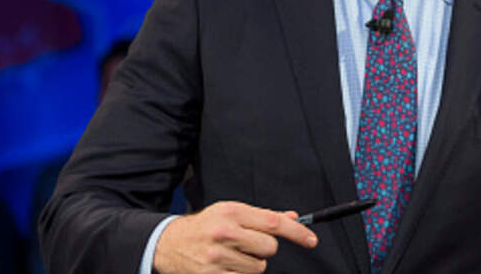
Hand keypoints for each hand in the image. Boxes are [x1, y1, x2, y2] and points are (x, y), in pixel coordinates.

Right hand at [153, 200, 318, 272]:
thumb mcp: (231, 212)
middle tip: (248, 244)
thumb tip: (293, 217)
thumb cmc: (205, 226)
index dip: (297, 232)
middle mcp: (224, 232)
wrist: (169, 243)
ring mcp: (217, 257)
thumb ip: (262, 216)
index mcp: (232, 212)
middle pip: (270, 247)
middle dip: (264, 248)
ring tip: (232, 255)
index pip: (274, 222)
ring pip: (258, 268)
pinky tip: (225, 267)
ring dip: (251, 264)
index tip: (311, 240)